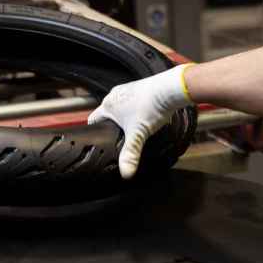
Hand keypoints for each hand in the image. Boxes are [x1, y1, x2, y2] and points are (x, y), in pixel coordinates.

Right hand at [88, 64, 193, 178]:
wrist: (169, 90)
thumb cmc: (151, 108)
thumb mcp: (138, 135)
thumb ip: (130, 154)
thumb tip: (125, 174)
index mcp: (108, 105)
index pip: (93, 120)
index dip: (95, 133)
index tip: (99, 142)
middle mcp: (114, 95)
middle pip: (106, 115)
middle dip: (110, 128)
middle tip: (117, 140)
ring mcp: (126, 90)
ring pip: (119, 108)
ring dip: (123, 119)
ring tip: (131, 130)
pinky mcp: (138, 88)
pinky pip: (130, 102)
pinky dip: (134, 111)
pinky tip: (142, 118)